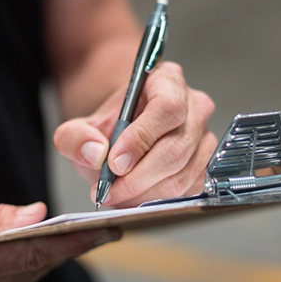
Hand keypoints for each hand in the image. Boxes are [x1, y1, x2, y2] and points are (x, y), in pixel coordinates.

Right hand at [0, 196, 119, 281]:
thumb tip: (39, 215)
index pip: (29, 254)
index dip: (72, 242)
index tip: (107, 232)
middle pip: (34, 268)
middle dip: (68, 247)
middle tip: (103, 228)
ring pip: (28, 280)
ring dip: (51, 257)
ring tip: (79, 235)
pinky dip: (30, 267)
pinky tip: (40, 249)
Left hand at [53, 61, 216, 207]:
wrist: (124, 134)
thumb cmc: (111, 125)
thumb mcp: (82, 126)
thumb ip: (75, 136)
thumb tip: (94, 152)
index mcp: (167, 81)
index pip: (167, 108)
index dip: (141, 138)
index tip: (114, 162)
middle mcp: (194, 106)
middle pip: (176, 148)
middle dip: (138, 177)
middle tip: (108, 189)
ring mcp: (204, 138)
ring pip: (181, 175)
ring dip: (144, 193)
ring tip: (115, 195)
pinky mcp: (205, 166)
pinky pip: (185, 191)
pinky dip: (155, 200)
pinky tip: (132, 198)